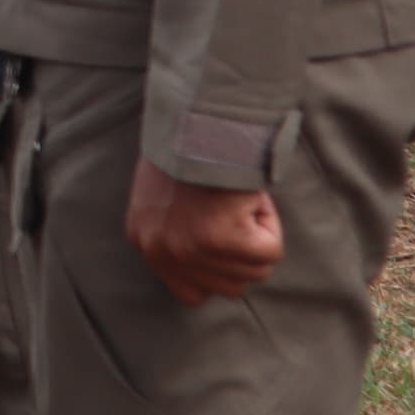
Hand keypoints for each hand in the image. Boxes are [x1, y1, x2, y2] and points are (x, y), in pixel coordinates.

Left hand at [127, 157, 283, 305]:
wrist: (197, 120)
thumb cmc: (188, 150)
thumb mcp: (166, 199)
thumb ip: (182, 233)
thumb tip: (215, 262)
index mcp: (144, 241)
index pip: (191, 294)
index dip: (218, 271)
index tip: (224, 241)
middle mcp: (162, 251)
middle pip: (231, 287)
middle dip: (244, 251)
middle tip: (230, 207)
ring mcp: (189, 248)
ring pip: (255, 269)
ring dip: (257, 235)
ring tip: (234, 198)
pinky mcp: (221, 239)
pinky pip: (269, 251)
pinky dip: (270, 224)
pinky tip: (247, 197)